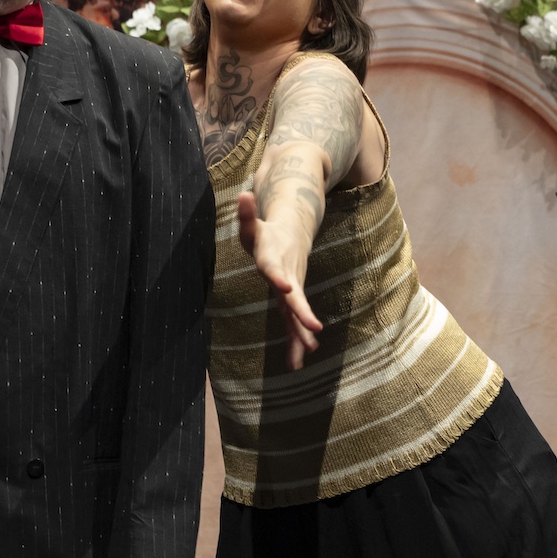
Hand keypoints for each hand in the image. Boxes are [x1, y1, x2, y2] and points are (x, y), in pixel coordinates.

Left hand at [236, 190, 321, 370]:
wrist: (291, 235)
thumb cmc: (266, 232)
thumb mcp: (252, 223)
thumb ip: (247, 213)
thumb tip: (243, 195)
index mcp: (274, 261)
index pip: (275, 270)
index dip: (279, 277)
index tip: (286, 287)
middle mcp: (286, 278)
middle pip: (294, 298)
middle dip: (302, 313)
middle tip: (313, 329)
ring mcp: (291, 290)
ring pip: (295, 315)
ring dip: (301, 335)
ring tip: (307, 354)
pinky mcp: (290, 299)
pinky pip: (292, 323)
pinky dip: (295, 341)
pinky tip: (296, 362)